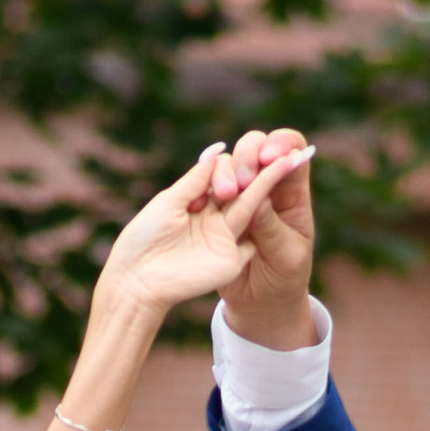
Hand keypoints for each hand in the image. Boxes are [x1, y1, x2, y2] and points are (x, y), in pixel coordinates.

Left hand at [95, 140, 312, 328]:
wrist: (139, 281)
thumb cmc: (144, 238)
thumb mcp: (169, 202)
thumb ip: (196, 178)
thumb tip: (219, 148)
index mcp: (196, 201)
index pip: (222, 175)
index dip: (232, 166)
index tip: (229, 165)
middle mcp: (213, 217)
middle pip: (241, 189)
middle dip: (259, 169)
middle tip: (274, 153)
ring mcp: (224, 237)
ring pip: (251, 207)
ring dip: (269, 184)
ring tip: (291, 160)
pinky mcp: (232, 258)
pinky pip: (254, 239)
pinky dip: (269, 222)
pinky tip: (284, 199)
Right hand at [211, 124, 317, 347]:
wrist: (260, 303)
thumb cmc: (283, 279)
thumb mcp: (285, 257)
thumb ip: (272, 228)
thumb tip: (258, 199)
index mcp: (292, 193)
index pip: (292, 151)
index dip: (282, 145)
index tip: (271, 158)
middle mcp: (267, 186)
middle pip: (257, 147)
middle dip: (248, 154)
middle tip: (242, 181)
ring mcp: (239, 195)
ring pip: (229, 163)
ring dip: (226, 170)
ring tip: (225, 194)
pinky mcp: (215, 208)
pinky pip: (207, 185)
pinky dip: (204, 183)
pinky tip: (203, 196)